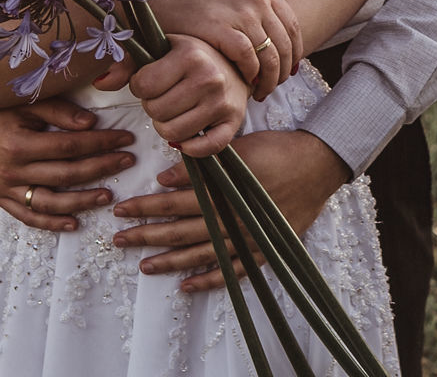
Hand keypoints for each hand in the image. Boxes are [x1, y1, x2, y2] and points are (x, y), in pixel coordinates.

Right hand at [0, 101, 136, 233]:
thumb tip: (91, 124)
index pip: (71, 146)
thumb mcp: (24, 100)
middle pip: (66, 175)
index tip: (126, 139)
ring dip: (82, 201)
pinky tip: (74, 223)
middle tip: (127, 161)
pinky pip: (27, 216)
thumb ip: (58, 111)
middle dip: (101, 168)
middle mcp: (10, 171)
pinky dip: (50, 222)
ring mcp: (3, 188)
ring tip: (108, 196)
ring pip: (50, 202)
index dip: (101, 143)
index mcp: (18, 144)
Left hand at [111, 129, 353, 290]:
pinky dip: (208, 280)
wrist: (317, 165)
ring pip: (200, 254)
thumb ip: (199, 168)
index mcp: (221, 191)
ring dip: (169, 261)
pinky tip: (186, 287)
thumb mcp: (235, 150)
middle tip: (119, 240)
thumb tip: (164, 178)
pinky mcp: (262, 251)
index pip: (172, 203)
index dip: (144, 207)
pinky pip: (231, 272)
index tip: (121, 210)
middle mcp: (229, 219)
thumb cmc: (276, 150)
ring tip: (144, 266)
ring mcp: (246, 238)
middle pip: (179, 231)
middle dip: (146, 235)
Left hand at [127, 35, 249, 156]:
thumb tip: (100, 83)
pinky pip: (205, 148)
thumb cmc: (193, 55)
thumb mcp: (163, 47)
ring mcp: (222, 102)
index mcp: (190, 54)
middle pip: (156, 111)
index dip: (139, 87)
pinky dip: (190, 148)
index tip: (149, 81)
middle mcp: (208, 77)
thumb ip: (129, 63)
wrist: (237, 65)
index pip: (143, 85)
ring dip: (166, 127)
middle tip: (163, 96)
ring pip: (174, 133)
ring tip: (174, 112)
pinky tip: (186, 136)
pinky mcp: (233, 123)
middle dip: (152, 107)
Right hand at [149, 0, 301, 100]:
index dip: (295, 52)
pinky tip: (245, 82)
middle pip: (284, 43)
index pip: (293, 25)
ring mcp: (239, 12)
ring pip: (269, 54)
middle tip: (276, 85)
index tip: (289, 69)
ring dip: (269, 79)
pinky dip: (250, 74)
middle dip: (284, 70)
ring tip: (261, 91)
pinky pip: (248, 58)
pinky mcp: (220, 28)